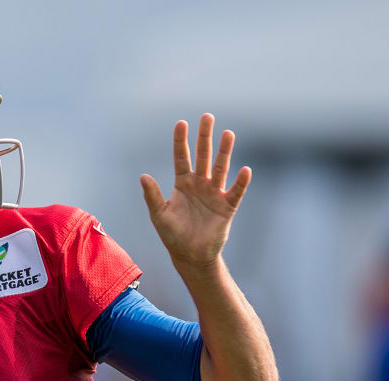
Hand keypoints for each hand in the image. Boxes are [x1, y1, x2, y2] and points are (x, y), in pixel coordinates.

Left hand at [140, 115, 251, 268]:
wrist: (190, 256)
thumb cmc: (173, 236)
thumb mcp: (159, 215)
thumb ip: (152, 196)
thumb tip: (143, 176)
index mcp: (182, 184)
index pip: (181, 157)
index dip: (181, 141)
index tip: (181, 123)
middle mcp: (200, 184)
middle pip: (203, 156)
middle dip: (204, 137)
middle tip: (207, 117)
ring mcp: (214, 194)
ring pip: (220, 168)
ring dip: (224, 152)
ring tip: (227, 133)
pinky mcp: (227, 207)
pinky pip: (235, 192)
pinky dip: (240, 182)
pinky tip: (244, 170)